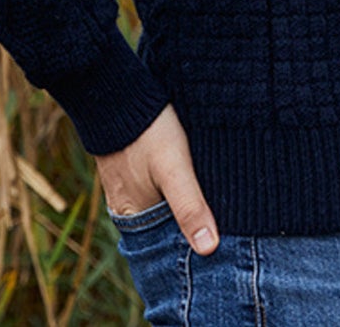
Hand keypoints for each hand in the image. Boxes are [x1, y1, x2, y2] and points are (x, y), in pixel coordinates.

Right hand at [93, 104, 218, 254]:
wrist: (116, 91)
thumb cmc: (147, 131)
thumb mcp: (174, 170)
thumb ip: (189, 207)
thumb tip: (209, 249)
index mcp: (133, 216)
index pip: (167, 242)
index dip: (192, 240)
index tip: (220, 238)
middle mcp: (126, 207)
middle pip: (164, 225)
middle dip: (189, 223)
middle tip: (223, 216)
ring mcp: (125, 185)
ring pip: (160, 205)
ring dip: (181, 202)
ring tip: (209, 196)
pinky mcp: (129, 165)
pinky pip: (153, 185)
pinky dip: (171, 186)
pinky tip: (189, 175)